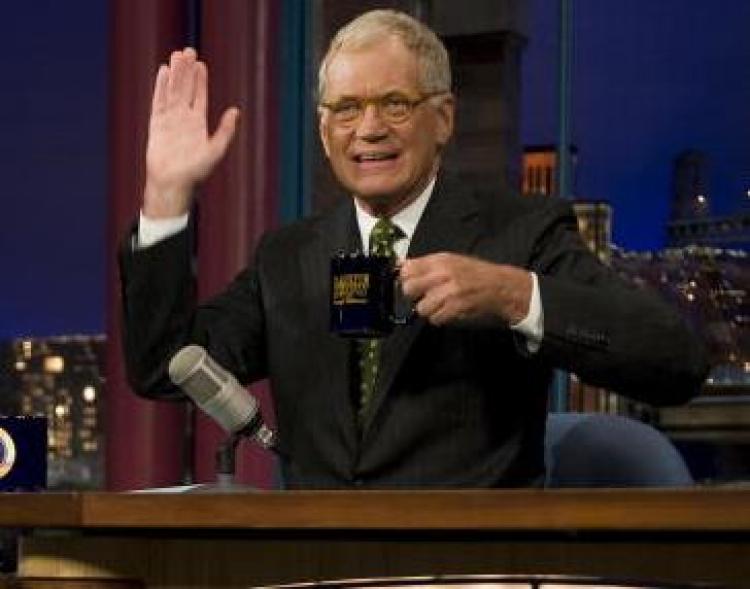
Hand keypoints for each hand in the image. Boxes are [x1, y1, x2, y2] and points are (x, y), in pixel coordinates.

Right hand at [143, 48, 239, 217]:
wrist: (172, 184)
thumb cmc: (196, 173)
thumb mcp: (215, 151)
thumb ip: (226, 131)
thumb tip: (235, 111)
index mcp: (198, 125)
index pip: (199, 97)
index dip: (200, 80)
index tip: (201, 64)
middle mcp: (184, 120)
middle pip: (185, 89)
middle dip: (187, 71)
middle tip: (188, 50)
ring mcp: (169, 121)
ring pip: (172, 91)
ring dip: (174, 74)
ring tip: (176, 56)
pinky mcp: (156, 125)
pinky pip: (158, 101)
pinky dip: (160, 87)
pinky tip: (162, 72)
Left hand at [399, 253, 532, 325]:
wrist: (502, 287)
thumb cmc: (478, 275)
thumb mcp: (452, 261)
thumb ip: (426, 265)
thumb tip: (401, 265)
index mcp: (440, 260)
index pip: (407, 269)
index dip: (406, 279)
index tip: (412, 284)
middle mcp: (443, 274)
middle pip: (408, 289)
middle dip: (414, 296)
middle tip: (425, 297)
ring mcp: (449, 291)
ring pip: (421, 307)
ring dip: (429, 310)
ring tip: (441, 305)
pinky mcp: (456, 307)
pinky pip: (435, 318)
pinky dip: (440, 319)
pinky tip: (449, 312)